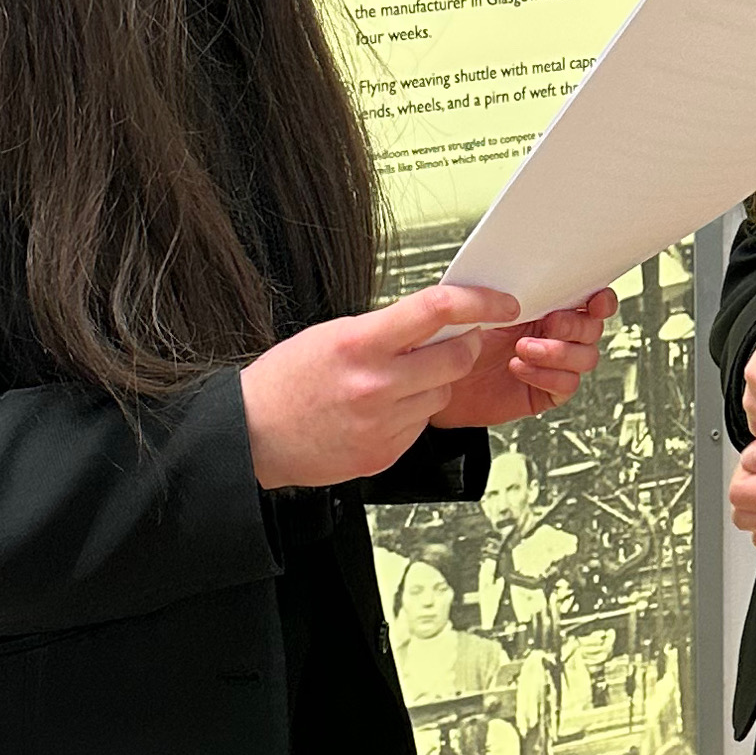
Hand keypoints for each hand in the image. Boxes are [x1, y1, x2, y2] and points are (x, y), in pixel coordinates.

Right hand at [239, 282, 512, 488]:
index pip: (436, 310)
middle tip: (456, 340)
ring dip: (434, 382)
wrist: (254, 433)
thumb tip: (435, 320)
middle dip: (465, 345)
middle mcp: (376, 384)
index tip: (501, 302)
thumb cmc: (287, 381)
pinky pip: (421, 425)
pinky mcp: (384, 453)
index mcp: (360, 343)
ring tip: (398, 380)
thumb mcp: (332, 335)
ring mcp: (382, 423)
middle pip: (457, 358)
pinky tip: (381, 410)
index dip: (479, 302)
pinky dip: (412, 413)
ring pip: (443, 394)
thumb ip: (384, 329)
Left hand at [432, 288, 617, 430]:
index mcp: (547, 307)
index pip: (591, 301)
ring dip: (558, 352)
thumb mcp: (478, 303)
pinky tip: (519, 368)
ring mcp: (553, 365)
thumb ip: (506, 289)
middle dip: (574, 326)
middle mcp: (556, 336)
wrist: (437, 377)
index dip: (600, 300)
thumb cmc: (455, 336)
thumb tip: (527, 276)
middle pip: (592, 330)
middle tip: (549, 323)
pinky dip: (546, 376)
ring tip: (523, 348)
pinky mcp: (545, 392)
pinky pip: (566, 385)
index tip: (594, 300)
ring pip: (585, 358)